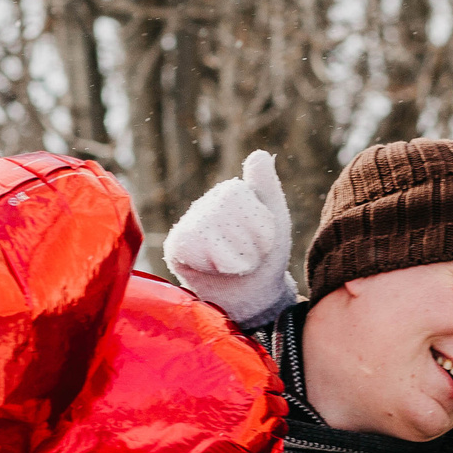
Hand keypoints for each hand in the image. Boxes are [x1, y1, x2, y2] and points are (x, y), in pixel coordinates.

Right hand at [165, 149, 300, 327]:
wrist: (251, 298)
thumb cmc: (265, 258)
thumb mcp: (276, 220)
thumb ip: (267, 187)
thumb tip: (258, 154)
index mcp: (232, 192)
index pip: (238, 195)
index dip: (259, 227)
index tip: (264, 242)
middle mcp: (207, 202)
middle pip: (224, 213)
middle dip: (248, 245)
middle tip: (249, 257)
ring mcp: (189, 223)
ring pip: (209, 231)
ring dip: (234, 258)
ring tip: (234, 265)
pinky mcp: (176, 246)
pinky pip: (191, 245)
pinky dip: (212, 264)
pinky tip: (214, 269)